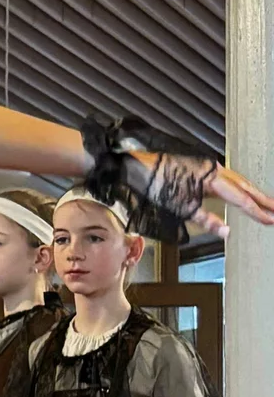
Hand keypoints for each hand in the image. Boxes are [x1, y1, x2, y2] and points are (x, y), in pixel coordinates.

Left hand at [126, 150, 273, 238]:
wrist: (136, 166)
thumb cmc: (154, 182)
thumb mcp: (179, 206)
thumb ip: (206, 219)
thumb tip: (226, 230)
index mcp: (210, 177)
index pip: (240, 198)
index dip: (257, 210)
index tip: (270, 219)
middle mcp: (212, 169)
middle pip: (244, 186)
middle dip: (262, 199)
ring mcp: (207, 167)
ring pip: (237, 180)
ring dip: (252, 192)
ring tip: (265, 203)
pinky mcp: (200, 168)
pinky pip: (227, 178)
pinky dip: (238, 187)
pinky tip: (240, 192)